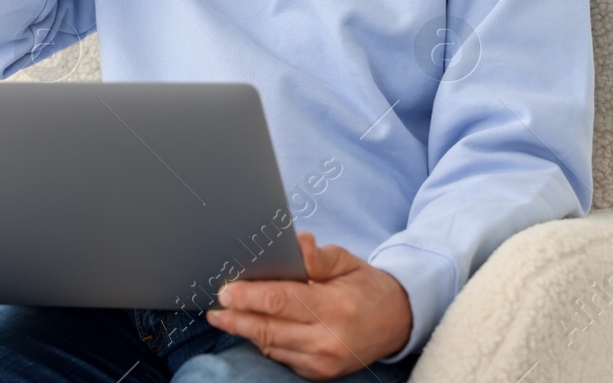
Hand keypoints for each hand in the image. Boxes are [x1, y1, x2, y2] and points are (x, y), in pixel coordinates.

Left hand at [206, 232, 412, 380]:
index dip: (248, 296)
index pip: (280, 301)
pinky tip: (256, 327)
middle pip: (268, 329)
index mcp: (335, 307)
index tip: (226, 291)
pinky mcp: (319, 374)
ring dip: (247, 330)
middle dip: (236, 318)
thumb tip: (296, 243)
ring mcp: (323, 362)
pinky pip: (281, 356)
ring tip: (228, 316)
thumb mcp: (346, 261)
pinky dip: (266, 342)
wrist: (396, 322)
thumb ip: (317, 257)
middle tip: (215, 309)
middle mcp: (327, 339)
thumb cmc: (366, 287)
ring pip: (270, 346)